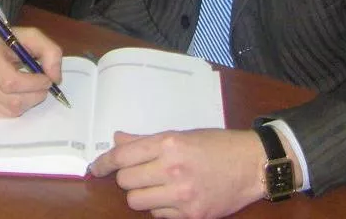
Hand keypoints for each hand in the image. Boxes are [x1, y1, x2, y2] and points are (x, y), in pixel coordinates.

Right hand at [0, 15, 63, 117]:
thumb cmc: (7, 39)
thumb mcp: (32, 36)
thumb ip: (50, 52)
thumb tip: (55, 78)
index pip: (12, 82)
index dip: (34, 84)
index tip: (47, 79)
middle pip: (13, 101)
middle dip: (35, 95)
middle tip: (43, 85)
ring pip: (10, 111)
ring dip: (28, 102)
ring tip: (30, 87)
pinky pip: (2, 115)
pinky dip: (16, 107)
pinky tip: (17, 93)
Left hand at [90, 128, 267, 217]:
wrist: (250, 164)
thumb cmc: (216, 145)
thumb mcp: (181, 134)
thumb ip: (147, 140)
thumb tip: (117, 139)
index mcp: (169, 143)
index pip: (123, 155)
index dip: (104, 162)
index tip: (95, 167)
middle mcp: (173, 169)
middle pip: (126, 181)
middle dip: (128, 177)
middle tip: (140, 172)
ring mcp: (182, 195)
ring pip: (137, 201)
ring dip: (141, 194)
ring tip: (156, 185)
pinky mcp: (191, 215)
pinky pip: (157, 215)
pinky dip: (159, 208)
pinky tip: (173, 197)